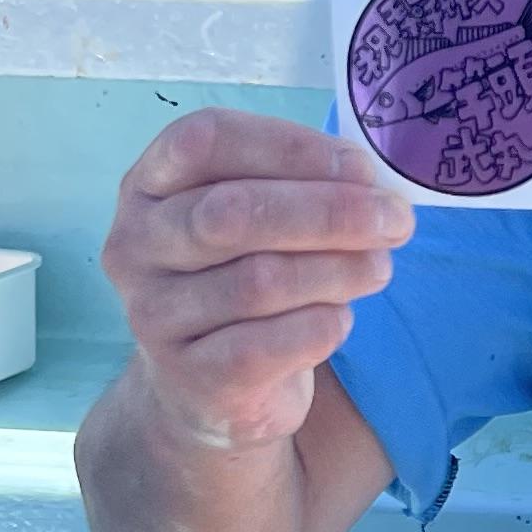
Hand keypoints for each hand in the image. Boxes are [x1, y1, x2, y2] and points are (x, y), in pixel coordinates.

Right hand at [100, 110, 412, 451]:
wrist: (205, 390)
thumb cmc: (239, 283)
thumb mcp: (255, 223)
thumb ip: (298, 190)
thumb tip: (371, 182)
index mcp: (149, 186)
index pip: (208, 141)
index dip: (290, 147)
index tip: (361, 168)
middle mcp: (137, 246)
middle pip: (233, 212)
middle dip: (329, 211)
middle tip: (395, 220)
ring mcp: (154, 315)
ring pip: (260, 281)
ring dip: (338, 270)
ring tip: (378, 268)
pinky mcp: (191, 376)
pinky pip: (270, 344)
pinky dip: (323, 325)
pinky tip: (339, 318)